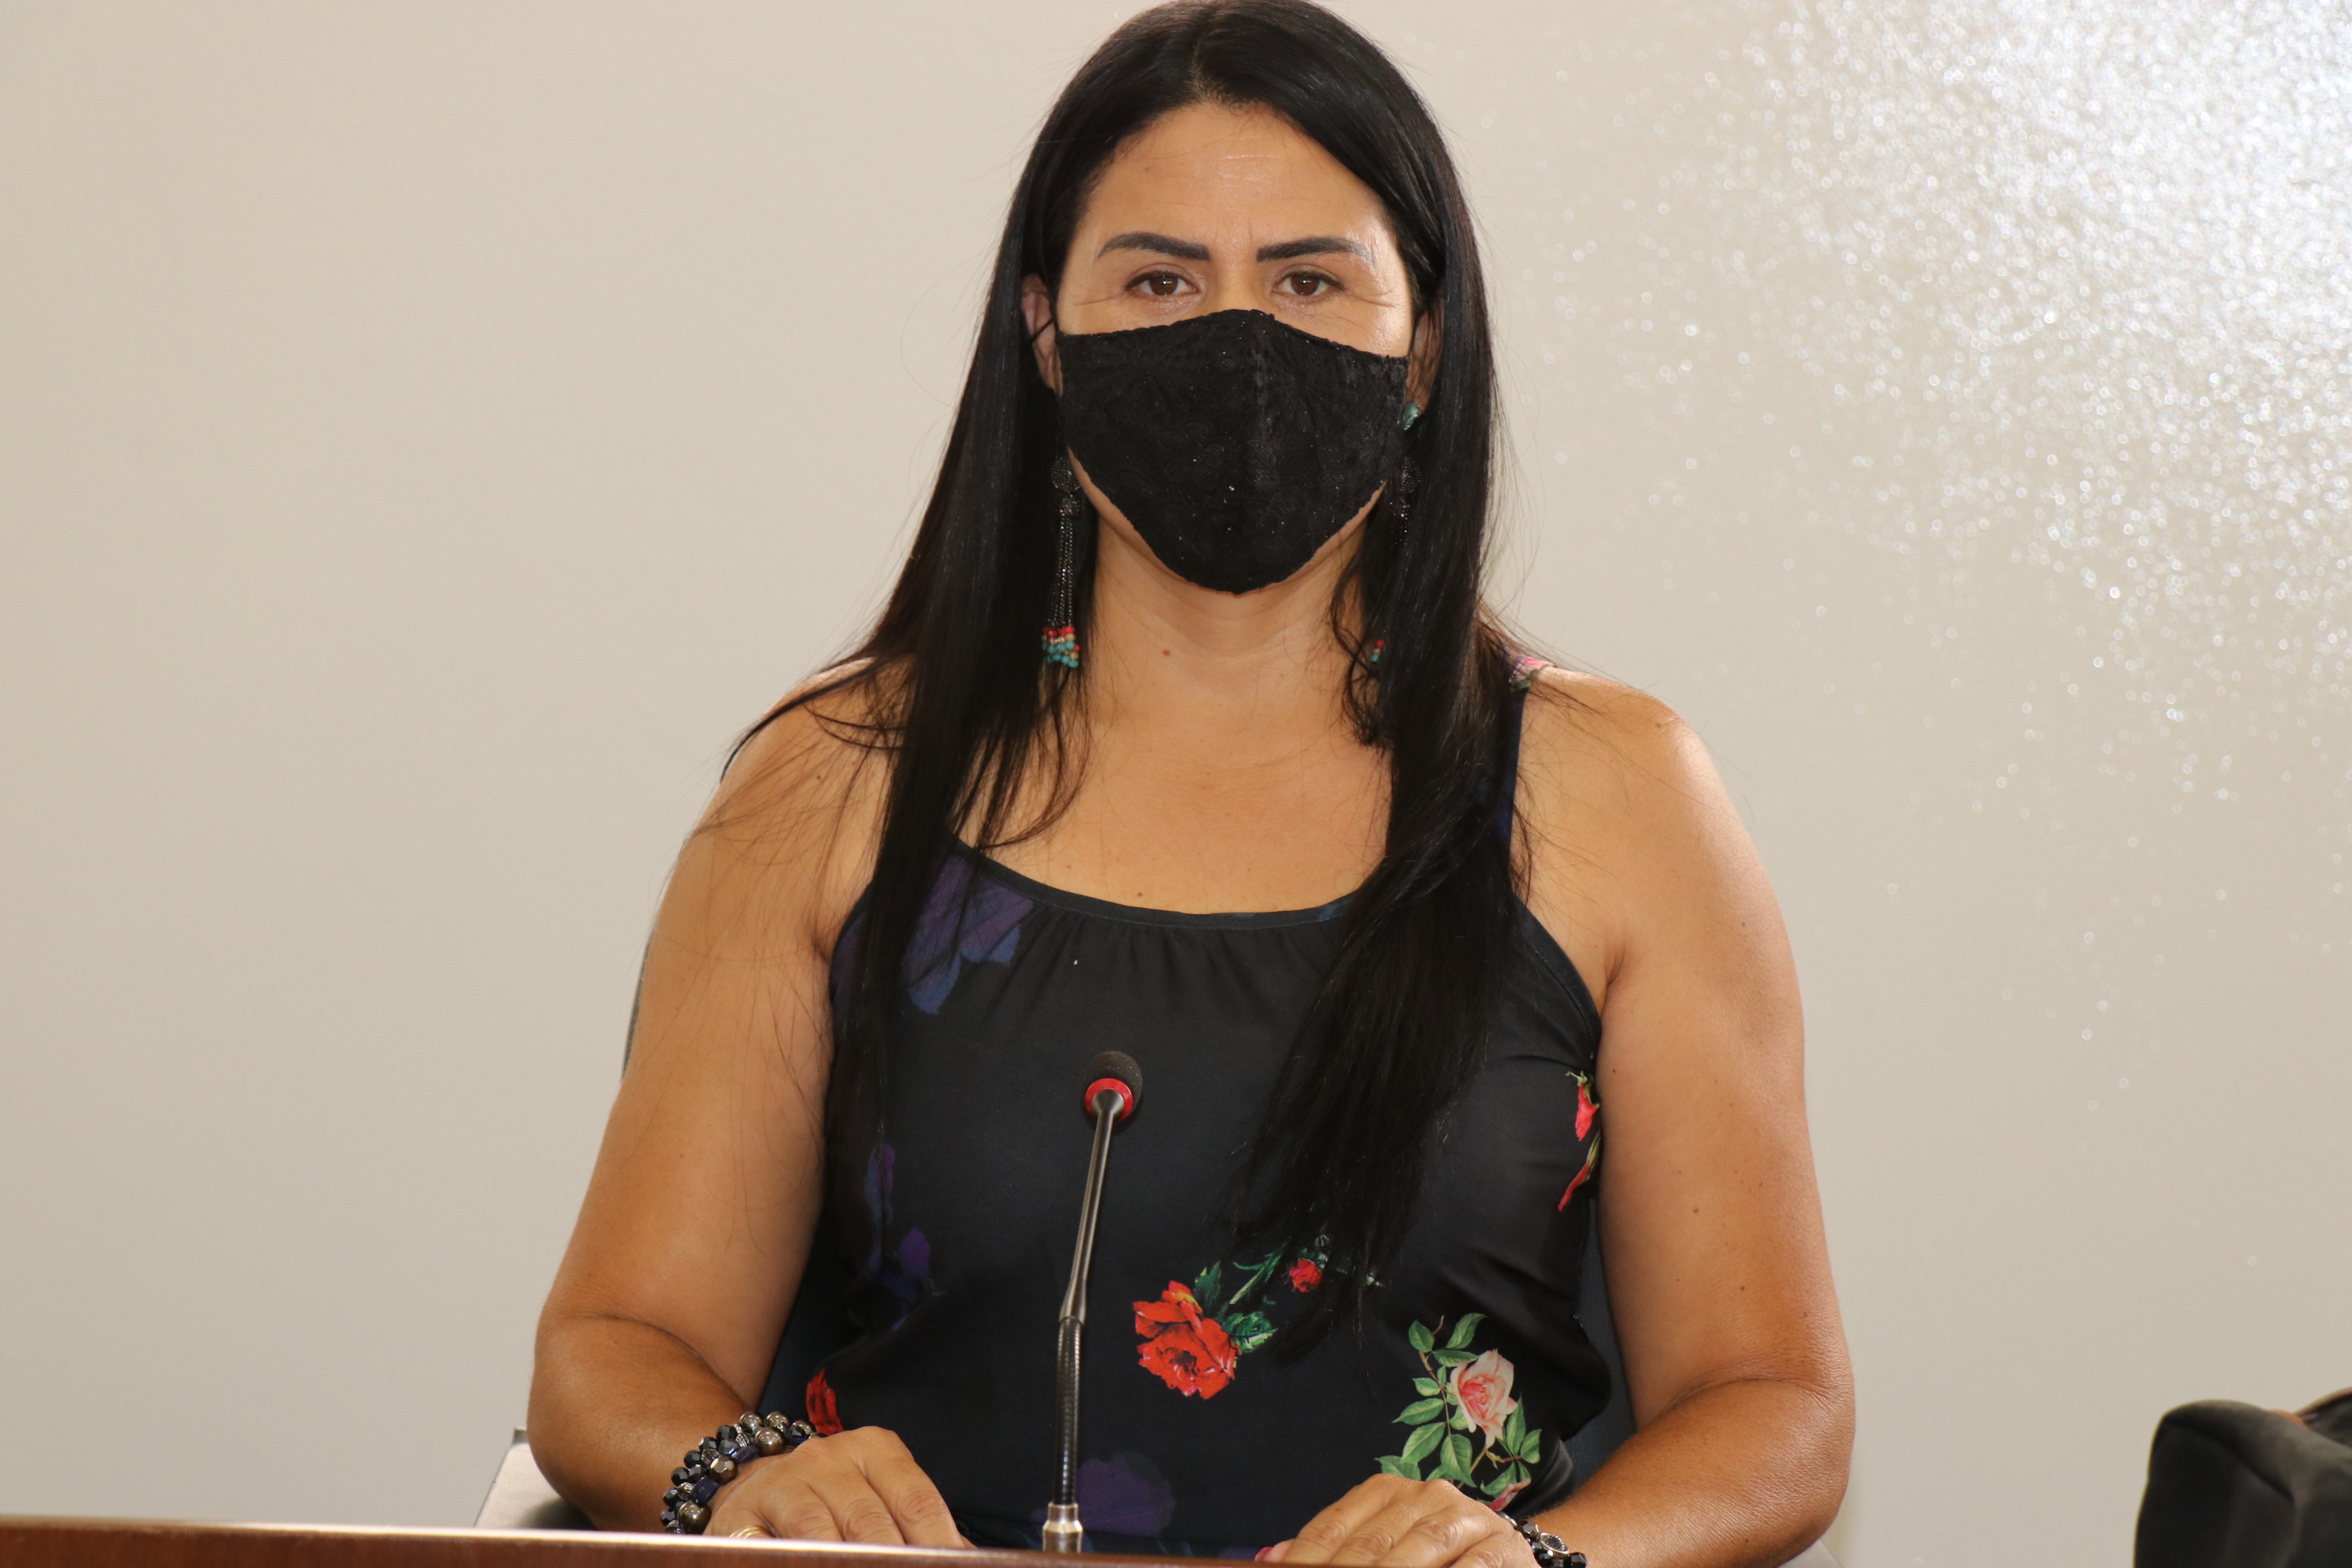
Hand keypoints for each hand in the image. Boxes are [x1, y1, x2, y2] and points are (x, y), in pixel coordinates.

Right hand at [705, 1426, 968, 1545]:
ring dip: (849, 1562)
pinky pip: (779, 1548)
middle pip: (871, 1522)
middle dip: (892, 1562)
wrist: (756, 1486)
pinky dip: (803, 1563)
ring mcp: (785, 1481)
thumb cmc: (833, 1498)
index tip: (947, 1567)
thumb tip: (966, 1555)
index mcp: (874, 1448)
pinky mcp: (743, 1513)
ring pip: (822, 1535)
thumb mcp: (879, 1495)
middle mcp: (829, 1456)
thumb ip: (916, 1524)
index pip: (916, 1500)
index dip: (936, 1544)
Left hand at [1266, 1476, 1534, 1567]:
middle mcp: (1425, 1495)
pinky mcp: (1499, 1546)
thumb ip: (1335, 1551)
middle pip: (1371, 1544)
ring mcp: (1464, 1518)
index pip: (1333, 1528)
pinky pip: (1469, 1567)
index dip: (1309, 1559)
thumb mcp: (1384, 1545)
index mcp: (1388, 1492)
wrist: (1508, 1556)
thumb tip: (1273, 1559)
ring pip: (1420, 1549)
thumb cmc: (1437, 1557)